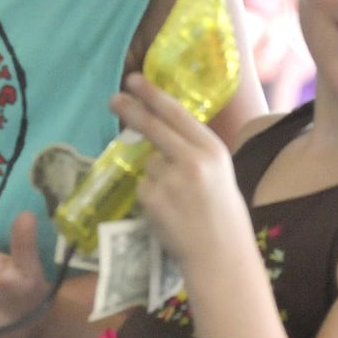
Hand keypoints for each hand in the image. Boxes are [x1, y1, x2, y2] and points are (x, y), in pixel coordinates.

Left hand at [109, 73, 247, 270]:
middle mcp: (192, 159)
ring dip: (155, 176)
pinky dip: (151, 197)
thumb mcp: (219, 173)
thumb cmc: (223, 215)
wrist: (222, 257)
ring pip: (148, 164)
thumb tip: (160, 132)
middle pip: (153, 126)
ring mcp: (170, 179)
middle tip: (114, 98)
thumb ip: (194, 151)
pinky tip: (170, 213)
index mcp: (213, 149)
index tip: (134, 80)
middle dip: (131, 109)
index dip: (153, 95)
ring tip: (178, 201)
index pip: (177, 113)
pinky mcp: (153, 199)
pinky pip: (143, 188)